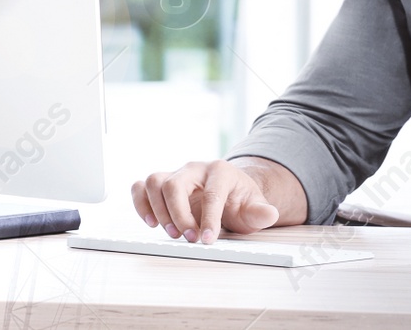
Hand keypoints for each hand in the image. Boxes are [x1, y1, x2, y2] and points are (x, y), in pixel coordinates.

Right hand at [131, 160, 280, 243]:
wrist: (229, 194)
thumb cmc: (240, 202)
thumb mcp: (254, 208)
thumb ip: (261, 212)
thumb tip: (270, 214)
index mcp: (220, 171)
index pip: (211, 193)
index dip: (208, 218)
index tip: (207, 241)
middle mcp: (195, 169)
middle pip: (175, 184)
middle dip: (179, 215)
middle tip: (189, 238)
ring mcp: (176, 175)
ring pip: (154, 181)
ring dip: (158, 210)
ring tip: (172, 233)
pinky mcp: (162, 184)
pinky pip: (140, 187)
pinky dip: (141, 204)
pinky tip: (151, 222)